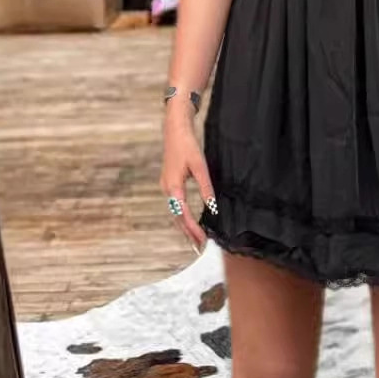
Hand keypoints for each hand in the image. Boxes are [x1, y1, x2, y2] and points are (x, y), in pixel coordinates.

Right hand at [160, 106, 215, 254]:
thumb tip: (213, 208)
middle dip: (188, 233)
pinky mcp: (169, 184)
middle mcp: (167, 189)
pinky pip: (175, 205)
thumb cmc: (188, 146)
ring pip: (175, 213)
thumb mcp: (200, 167)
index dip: (193, 229)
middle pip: (177, 218)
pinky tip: (189, 221)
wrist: (174, 129)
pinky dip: (182, 216)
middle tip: (200, 248)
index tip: (202, 241)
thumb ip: (206, 188)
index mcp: (173, 187)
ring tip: (195, 239)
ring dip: (184, 226)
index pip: (183, 215)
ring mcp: (166, 187)